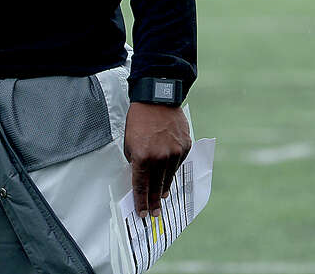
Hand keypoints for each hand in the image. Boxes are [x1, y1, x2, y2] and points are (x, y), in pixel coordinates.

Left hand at [123, 101, 191, 215]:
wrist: (157, 100)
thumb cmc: (139, 120)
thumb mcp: (129, 143)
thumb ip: (135, 162)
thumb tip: (140, 176)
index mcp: (142, 158)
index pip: (141, 187)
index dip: (141, 203)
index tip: (142, 214)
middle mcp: (160, 158)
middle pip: (156, 187)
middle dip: (154, 202)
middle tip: (155, 213)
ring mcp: (174, 152)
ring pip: (169, 177)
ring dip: (164, 187)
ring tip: (162, 196)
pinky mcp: (185, 146)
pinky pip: (178, 164)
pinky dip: (172, 168)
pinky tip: (168, 172)